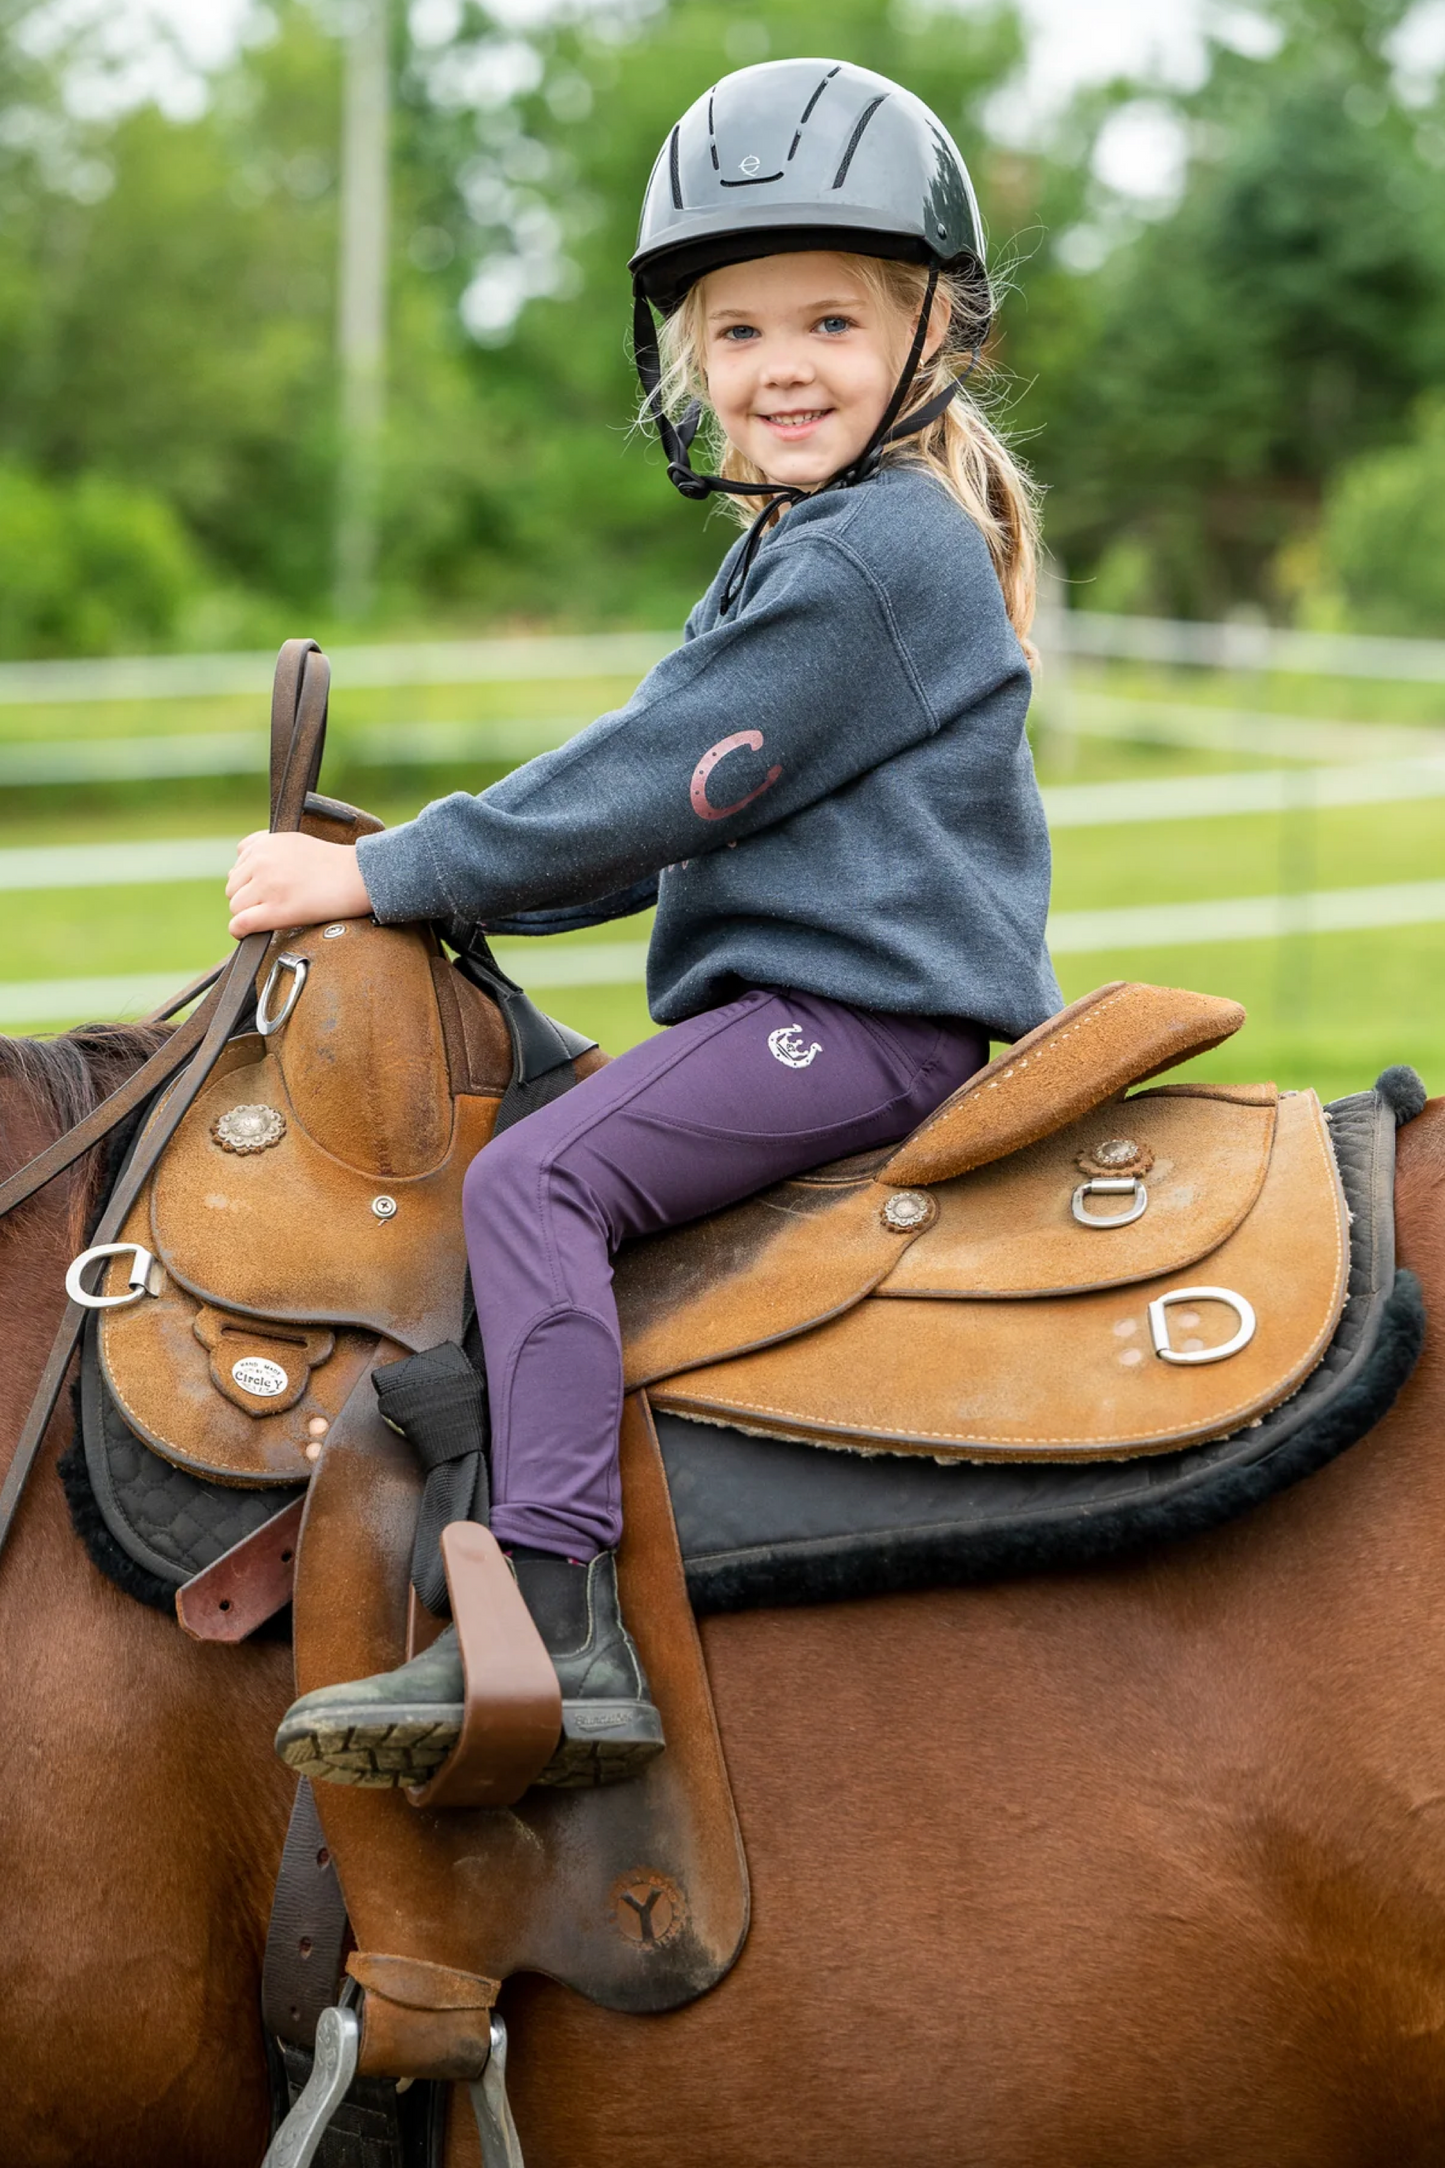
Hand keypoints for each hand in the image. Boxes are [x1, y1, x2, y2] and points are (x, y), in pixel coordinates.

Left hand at [226, 832, 371, 937]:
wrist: (359, 877)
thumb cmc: (334, 864)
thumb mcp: (294, 841)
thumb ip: (266, 848)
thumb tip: (235, 871)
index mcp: (266, 843)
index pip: (238, 863)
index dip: (251, 879)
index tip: (267, 888)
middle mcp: (262, 861)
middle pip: (234, 886)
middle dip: (249, 896)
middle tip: (272, 903)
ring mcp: (267, 885)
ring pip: (236, 906)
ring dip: (248, 913)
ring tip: (271, 915)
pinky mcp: (276, 910)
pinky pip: (240, 923)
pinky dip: (239, 930)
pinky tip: (245, 932)